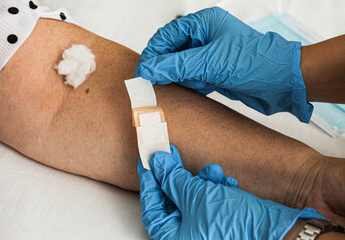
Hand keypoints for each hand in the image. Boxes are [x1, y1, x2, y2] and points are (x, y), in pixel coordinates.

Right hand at [135, 7, 312, 122]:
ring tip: (175, 86)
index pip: (168, 35)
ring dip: (177, 77)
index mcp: (204, 23)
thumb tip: (150, 68)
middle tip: (154, 82)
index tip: (144, 71)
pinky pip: (192, 77)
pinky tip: (193, 89)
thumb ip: (178, 65)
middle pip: (172, 51)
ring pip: (181, 66)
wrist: (282, 83)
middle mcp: (205, 37)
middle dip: (165, 67)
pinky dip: (189, 85)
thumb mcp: (211, 62)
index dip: (154, 53)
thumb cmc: (256, 63)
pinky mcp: (214, 71)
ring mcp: (209, 55)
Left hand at [137, 144, 325, 239]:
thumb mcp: (196, 195)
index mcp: (174, 237)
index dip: (149, 180)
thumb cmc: (236, 225)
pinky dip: (215, 188)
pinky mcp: (218, 220)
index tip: (148, 160)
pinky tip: (226, 183)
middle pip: (171, 199)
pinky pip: (208, 200)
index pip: (152, 206)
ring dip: (200, 180)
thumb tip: (158, 163)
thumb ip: (173, 178)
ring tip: (212, 172)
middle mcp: (187, 235)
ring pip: (191, 196)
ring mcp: (203, 228)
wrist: (276, 230)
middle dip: (176, 176)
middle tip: (171, 154)